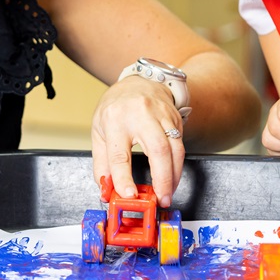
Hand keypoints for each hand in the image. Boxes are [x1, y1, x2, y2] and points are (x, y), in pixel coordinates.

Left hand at [91, 77, 184, 208]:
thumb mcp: (99, 131)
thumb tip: (106, 190)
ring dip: (174, 175)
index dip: (124, 177)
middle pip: (157, 149)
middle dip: (162, 179)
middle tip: (161, 199)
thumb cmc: (117, 107)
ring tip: (168, 192)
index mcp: (115, 119)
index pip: (120, 154)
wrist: (139, 81)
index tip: (128, 194)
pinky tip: (172, 175)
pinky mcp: (175, 118)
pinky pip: (180, 144)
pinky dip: (178, 164)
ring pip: (175, 148)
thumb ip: (102, 163)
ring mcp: (161, 114)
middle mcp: (140, 115)